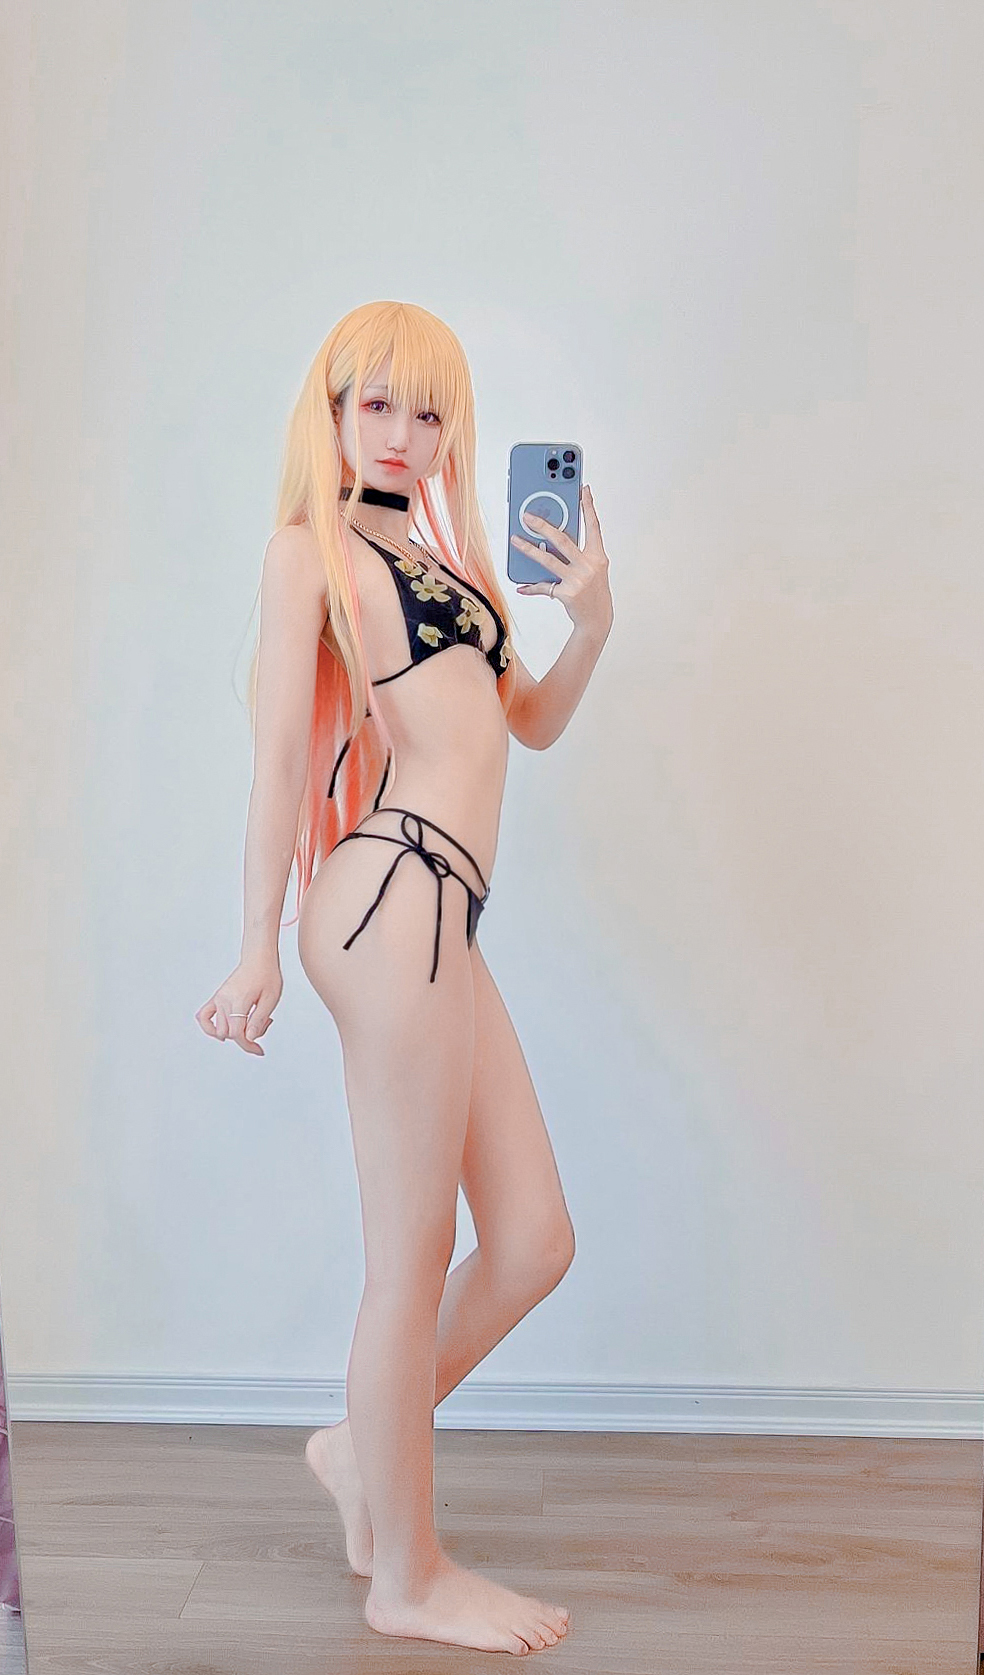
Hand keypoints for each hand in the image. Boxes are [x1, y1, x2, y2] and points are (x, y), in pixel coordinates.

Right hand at [195, 955, 282, 1056]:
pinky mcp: (217, 997)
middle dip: (245, 1037)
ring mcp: (219, 999)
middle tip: (262, 1024)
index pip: (237, 1033)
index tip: (259, 1050)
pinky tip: (220, 1031)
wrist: (259, 958)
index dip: (249, 1045)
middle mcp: (224, 1001)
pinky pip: (203, 1016)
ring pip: (218, 1029)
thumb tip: (249, 1038)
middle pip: (228, 1033)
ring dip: (233, 1033)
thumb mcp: (270, 999)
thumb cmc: (267, 975)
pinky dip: (208, 1027)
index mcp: (238, 1001)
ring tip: (249, 1023)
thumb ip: (259, 1020)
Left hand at [510, 484, 612, 636]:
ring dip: (528, 549)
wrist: (597, 620)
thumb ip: (578, 554)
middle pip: (563, 540)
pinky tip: (521, 586)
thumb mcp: (592, 570)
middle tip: (528, 515)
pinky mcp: (567, 594)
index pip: (593, 526)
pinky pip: (544, 586)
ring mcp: (578, 580)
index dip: (588, 506)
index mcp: (598, 557)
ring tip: (515, 540)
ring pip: (548, 560)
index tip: (583, 489)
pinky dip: (531, 587)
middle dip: (543, 525)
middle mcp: (589, 566)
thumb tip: (551, 540)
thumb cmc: (593, 592)